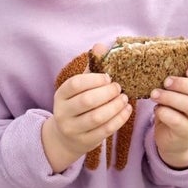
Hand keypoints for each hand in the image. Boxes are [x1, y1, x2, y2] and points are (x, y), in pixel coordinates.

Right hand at [42, 59, 131, 173]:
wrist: (66, 137)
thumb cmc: (77, 105)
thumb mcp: (80, 87)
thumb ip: (91, 68)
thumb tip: (100, 45)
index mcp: (60, 95)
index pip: (75, 84)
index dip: (95, 79)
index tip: (108, 78)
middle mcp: (62, 113)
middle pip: (87, 101)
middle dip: (107, 93)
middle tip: (119, 88)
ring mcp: (72, 129)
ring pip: (97, 117)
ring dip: (115, 106)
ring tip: (124, 99)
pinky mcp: (85, 142)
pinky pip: (105, 130)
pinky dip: (119, 119)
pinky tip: (126, 110)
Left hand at [150, 61, 187, 168]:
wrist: (175, 139)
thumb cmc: (176, 109)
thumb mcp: (179, 94)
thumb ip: (176, 82)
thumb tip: (159, 66)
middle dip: (183, 84)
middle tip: (166, 81)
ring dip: (171, 98)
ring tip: (155, 94)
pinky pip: (178, 121)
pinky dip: (165, 113)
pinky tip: (157, 109)